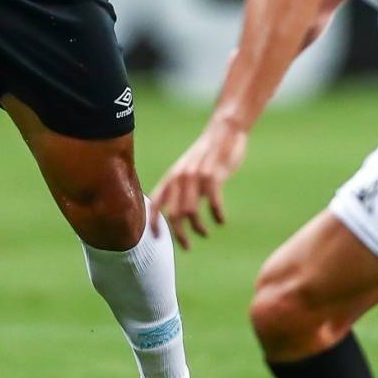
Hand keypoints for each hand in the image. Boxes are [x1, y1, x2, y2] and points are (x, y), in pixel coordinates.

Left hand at [150, 118, 247, 249]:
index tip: (158, 239)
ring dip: (198, 228)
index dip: (154, 223)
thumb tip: (176, 213)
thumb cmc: (206, 154)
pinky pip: (212, 203)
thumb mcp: (186, 169)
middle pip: (174, 214)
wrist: (223, 131)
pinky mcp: (212, 175)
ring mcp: (195, 177)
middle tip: (187, 246)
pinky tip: (221, 220)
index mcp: (171, 177)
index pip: (156, 204)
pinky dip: (217, 216)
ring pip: (191, 212)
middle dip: (179, 235)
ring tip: (205, 233)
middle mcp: (179, 178)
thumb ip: (179, 187)